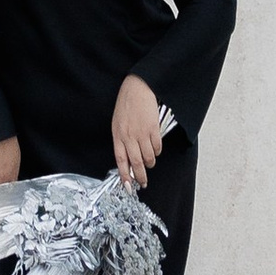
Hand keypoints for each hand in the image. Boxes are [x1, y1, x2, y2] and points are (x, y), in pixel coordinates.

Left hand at [111, 76, 163, 191]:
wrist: (137, 88)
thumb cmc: (126, 104)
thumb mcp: (118, 123)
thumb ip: (122, 140)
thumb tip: (127, 158)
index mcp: (118, 135)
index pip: (120, 161)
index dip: (124, 176)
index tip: (128, 186)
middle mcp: (129, 136)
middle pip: (136, 163)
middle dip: (141, 176)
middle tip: (143, 183)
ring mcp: (141, 133)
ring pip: (148, 157)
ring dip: (150, 163)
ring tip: (150, 162)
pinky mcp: (153, 129)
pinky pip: (157, 147)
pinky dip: (157, 151)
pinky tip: (155, 149)